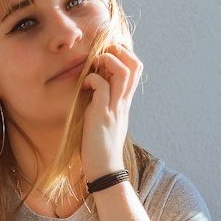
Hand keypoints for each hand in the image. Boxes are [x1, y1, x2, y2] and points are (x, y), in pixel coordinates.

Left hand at [80, 40, 142, 182]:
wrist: (104, 169)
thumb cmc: (101, 146)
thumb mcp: (108, 119)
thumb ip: (106, 102)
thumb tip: (95, 87)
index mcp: (125, 102)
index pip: (136, 69)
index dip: (125, 54)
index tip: (107, 55)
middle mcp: (123, 102)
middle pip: (135, 65)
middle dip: (120, 51)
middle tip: (103, 54)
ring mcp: (114, 107)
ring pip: (123, 72)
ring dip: (108, 61)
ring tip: (95, 65)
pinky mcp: (102, 115)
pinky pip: (102, 87)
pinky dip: (92, 79)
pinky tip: (84, 86)